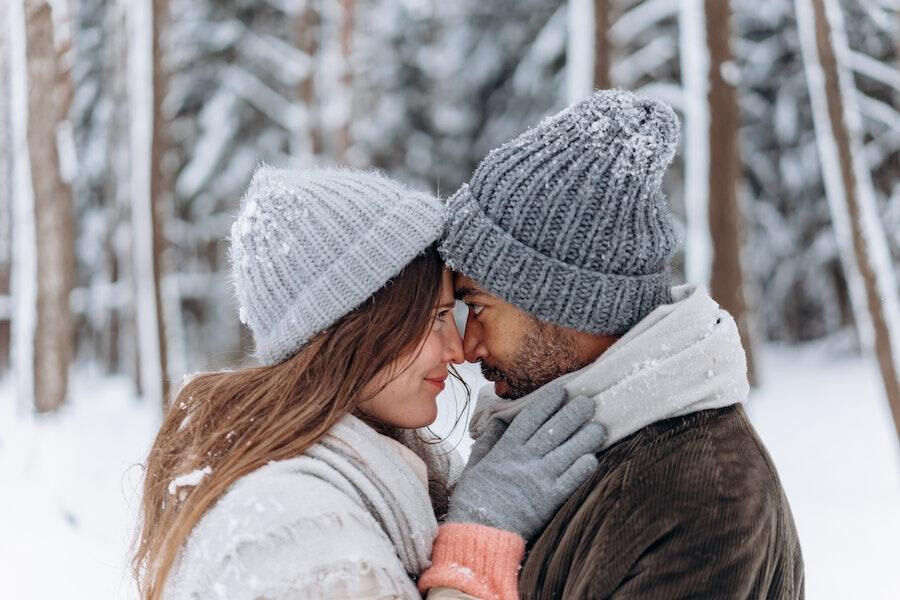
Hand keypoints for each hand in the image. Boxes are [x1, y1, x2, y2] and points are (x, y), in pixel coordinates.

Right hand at [447, 391, 605, 540]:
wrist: (479, 532)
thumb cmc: (475, 499)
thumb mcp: (475, 464)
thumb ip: (488, 441)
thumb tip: (497, 420)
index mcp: (506, 450)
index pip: (530, 419)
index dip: (547, 403)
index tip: (562, 391)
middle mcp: (524, 460)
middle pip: (554, 430)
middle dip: (573, 413)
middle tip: (588, 402)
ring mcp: (538, 479)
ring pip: (567, 451)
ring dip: (585, 437)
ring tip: (599, 427)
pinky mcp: (549, 501)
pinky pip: (571, 480)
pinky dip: (583, 467)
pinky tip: (593, 457)